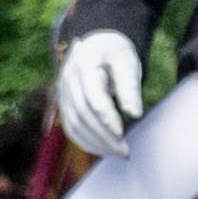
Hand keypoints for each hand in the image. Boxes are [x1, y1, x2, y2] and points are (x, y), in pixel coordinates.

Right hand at [54, 28, 150, 156]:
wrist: (96, 45)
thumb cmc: (116, 53)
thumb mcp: (127, 61)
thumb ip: (130, 86)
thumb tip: (135, 114)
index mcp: (84, 64)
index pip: (93, 97)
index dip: (106, 118)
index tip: (122, 133)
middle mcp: (67, 79)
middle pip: (82, 114)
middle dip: (103, 136)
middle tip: (125, 152)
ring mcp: (62, 93)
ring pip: (74, 125)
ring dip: (95, 143)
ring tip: (118, 154)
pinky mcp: (63, 105)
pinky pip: (71, 128)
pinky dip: (86, 142)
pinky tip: (104, 150)